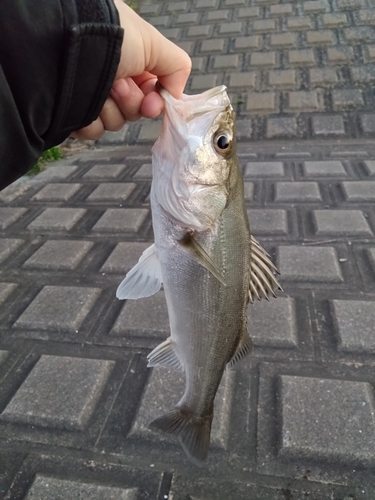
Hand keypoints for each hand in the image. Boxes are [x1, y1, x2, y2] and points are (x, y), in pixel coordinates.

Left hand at [72, 0, 190, 139]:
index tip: (150, 104)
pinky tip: (84, 104)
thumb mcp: (153, 43)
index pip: (151, 96)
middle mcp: (112, 81)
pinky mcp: (73, 114)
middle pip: (134, 112)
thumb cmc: (111, 37)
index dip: (153, 103)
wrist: (67, 44)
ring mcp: (92, 98)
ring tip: (99, 87)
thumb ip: (177, 67)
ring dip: (110, 110)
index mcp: (131, 65)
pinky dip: (91, 121)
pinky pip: (92, 131)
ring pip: (115, 124)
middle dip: (129, 102)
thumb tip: (176, 96)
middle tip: (117, 84)